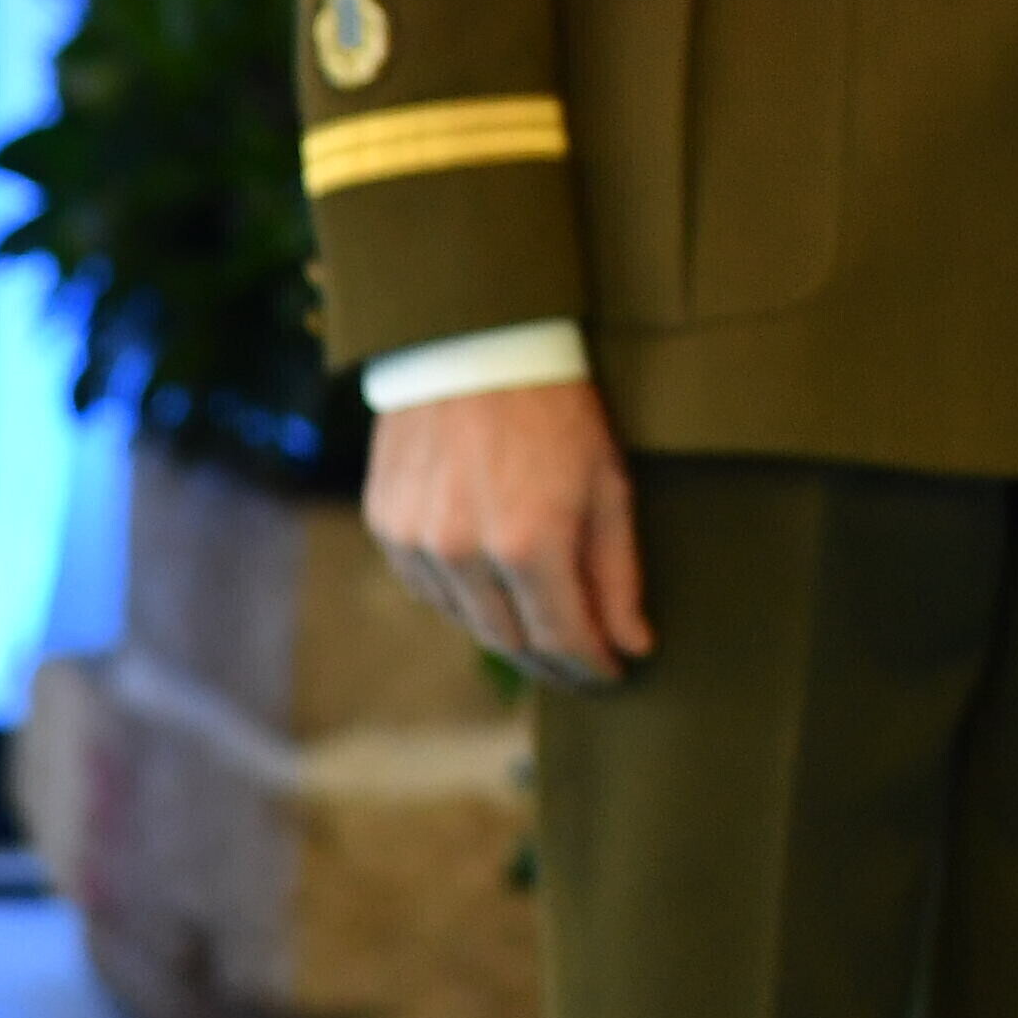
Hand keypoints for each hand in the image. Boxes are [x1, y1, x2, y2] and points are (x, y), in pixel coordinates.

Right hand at [363, 380, 647, 683]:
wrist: (474, 342)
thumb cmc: (557, 408)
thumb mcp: (608, 483)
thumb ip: (618, 572)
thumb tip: (633, 646)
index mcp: (529, 543)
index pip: (563, 638)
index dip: (592, 666)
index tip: (613, 674)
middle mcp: (465, 552)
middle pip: (511, 641)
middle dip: (552, 661)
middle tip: (582, 667)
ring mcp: (416, 540)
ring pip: (465, 620)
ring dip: (506, 633)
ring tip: (541, 632)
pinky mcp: (383, 524)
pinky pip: (426, 587)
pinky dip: (460, 598)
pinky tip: (489, 592)